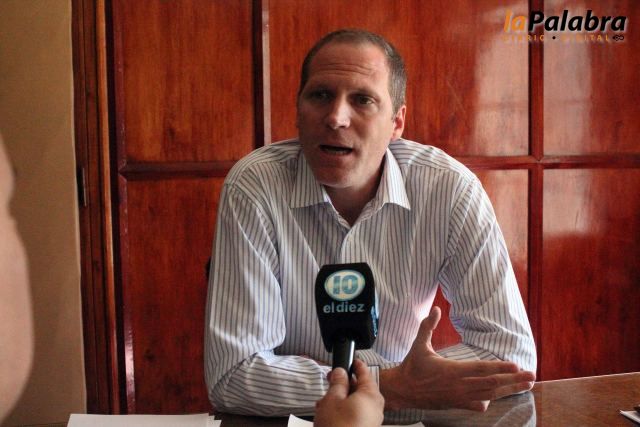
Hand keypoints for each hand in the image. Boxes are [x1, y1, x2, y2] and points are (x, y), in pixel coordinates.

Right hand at [314, 359, 383, 426]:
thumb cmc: (337, 426)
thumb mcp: (332, 399)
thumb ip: (337, 382)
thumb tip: (340, 372)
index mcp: (371, 395)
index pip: (365, 372)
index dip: (354, 364)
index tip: (348, 359)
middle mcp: (376, 407)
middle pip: (360, 388)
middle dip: (343, 385)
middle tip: (329, 381)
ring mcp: (372, 421)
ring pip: (356, 402)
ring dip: (340, 399)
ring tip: (323, 403)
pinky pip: (356, 414)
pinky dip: (344, 411)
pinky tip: (329, 414)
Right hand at [379, 306, 535, 411]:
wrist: (403, 390)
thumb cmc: (412, 366)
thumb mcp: (419, 344)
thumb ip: (428, 326)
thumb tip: (436, 308)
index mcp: (452, 370)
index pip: (481, 369)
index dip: (500, 367)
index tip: (516, 365)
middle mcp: (459, 385)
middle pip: (492, 383)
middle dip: (513, 380)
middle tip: (531, 376)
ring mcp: (459, 396)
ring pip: (489, 394)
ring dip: (509, 390)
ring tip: (525, 386)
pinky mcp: (456, 404)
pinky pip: (477, 404)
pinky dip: (488, 401)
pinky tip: (497, 397)